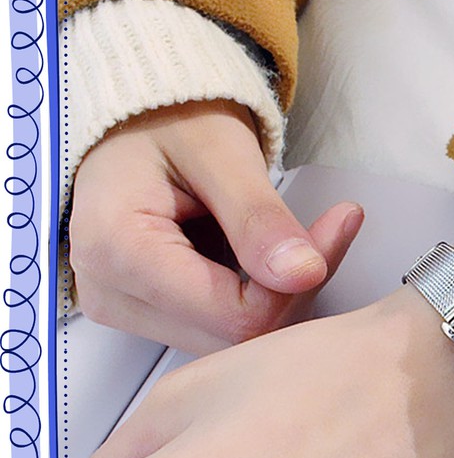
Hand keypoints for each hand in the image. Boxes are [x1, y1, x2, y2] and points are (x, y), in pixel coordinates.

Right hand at [69, 99, 363, 353]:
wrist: (136, 116)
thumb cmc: (168, 119)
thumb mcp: (219, 151)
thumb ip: (258, 217)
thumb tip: (304, 273)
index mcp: (117, 251)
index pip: (235, 316)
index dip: (298, 282)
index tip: (340, 223)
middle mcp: (109, 294)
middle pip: (235, 335)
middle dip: (295, 289)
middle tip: (331, 228)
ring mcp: (125, 309)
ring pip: (233, 341)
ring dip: (281, 295)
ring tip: (296, 236)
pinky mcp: (146, 313)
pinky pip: (220, 328)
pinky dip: (260, 297)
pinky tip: (269, 257)